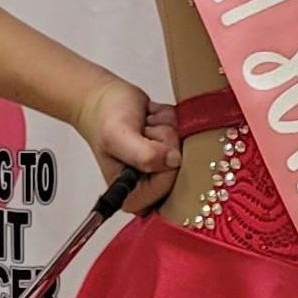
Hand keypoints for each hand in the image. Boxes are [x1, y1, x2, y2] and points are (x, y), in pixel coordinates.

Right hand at [72, 74, 183, 216]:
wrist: (107, 100)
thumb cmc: (106, 118)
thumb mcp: (117, 136)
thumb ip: (143, 155)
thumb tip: (174, 161)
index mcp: (133, 197)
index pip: (166, 185)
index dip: (161, 158)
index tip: (142, 142)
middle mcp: (150, 190)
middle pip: (181, 168)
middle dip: (163, 142)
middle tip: (141, 132)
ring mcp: (164, 173)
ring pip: (187, 150)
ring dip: (166, 130)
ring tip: (143, 127)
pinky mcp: (174, 157)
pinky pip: (191, 137)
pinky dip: (172, 123)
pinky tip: (152, 122)